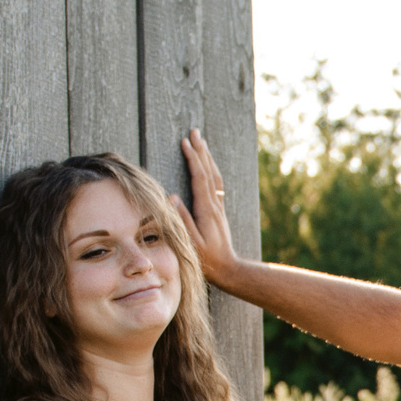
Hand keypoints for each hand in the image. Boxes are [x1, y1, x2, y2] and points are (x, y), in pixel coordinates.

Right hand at [178, 128, 239, 283]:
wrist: (229, 269)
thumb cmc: (208, 260)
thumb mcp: (191, 242)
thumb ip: (182, 220)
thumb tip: (171, 196)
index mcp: (207, 210)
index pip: (199, 178)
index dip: (193, 158)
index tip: (186, 142)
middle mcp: (215, 205)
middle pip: (209, 171)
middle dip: (201, 150)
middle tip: (195, 131)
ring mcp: (218, 207)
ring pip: (214, 176)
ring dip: (207, 157)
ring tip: (201, 142)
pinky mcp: (218, 212)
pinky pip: (215, 184)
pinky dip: (211, 170)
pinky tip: (208, 166)